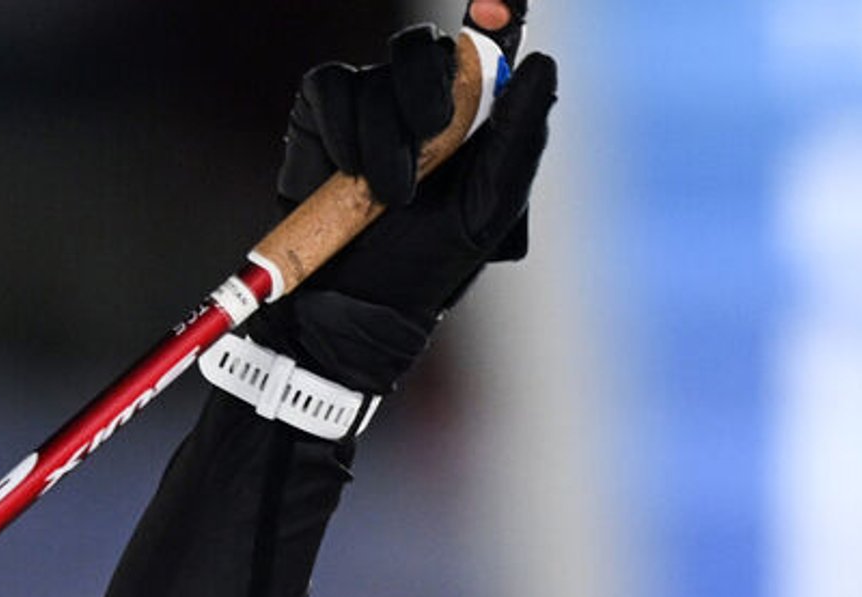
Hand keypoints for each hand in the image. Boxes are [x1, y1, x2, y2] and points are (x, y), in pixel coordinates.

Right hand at [245, 9, 555, 394]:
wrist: (358, 302)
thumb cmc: (431, 263)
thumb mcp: (491, 206)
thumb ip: (520, 135)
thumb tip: (541, 61)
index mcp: (475, 119)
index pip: (488, 46)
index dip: (496, 13)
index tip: (497, 3)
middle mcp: (423, 103)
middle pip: (425, 47)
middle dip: (429, 90)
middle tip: (433, 138)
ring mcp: (370, 105)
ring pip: (378, 77)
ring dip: (387, 138)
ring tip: (394, 196)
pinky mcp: (320, 115)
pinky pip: (331, 88)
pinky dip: (345, 131)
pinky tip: (353, 177)